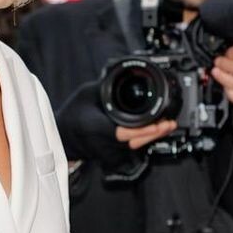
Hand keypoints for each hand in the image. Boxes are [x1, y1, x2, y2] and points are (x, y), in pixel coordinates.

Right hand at [55, 80, 176, 169]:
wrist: (62, 138)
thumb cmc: (71, 117)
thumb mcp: (86, 93)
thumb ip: (106, 86)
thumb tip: (122, 76)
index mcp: (96, 127)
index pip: (123, 132)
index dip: (143, 129)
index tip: (158, 123)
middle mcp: (104, 143)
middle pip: (135, 142)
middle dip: (154, 132)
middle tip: (169, 123)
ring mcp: (108, 152)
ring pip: (135, 146)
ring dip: (152, 136)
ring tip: (167, 126)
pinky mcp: (112, 155)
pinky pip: (132, 147)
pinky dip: (144, 139)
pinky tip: (155, 131)